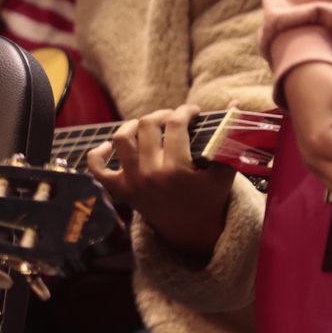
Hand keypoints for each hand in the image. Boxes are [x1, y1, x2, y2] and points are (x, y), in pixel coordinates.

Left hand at [86, 105, 234, 256]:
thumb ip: (229, 136)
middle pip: (147, 125)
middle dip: (162, 115)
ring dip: (133, 126)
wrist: (193, 231)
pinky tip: (111, 146)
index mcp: (177, 169)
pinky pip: (97, 169)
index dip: (186, 111)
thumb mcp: (224, 169)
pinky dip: (98, 154)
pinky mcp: (120, 190)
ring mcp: (132, 182)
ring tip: (148, 126)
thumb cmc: (211, 197)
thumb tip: (234, 101)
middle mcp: (150, 175)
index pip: (176, 125)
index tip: (193, 111)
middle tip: (174, 118)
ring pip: (121, 139)